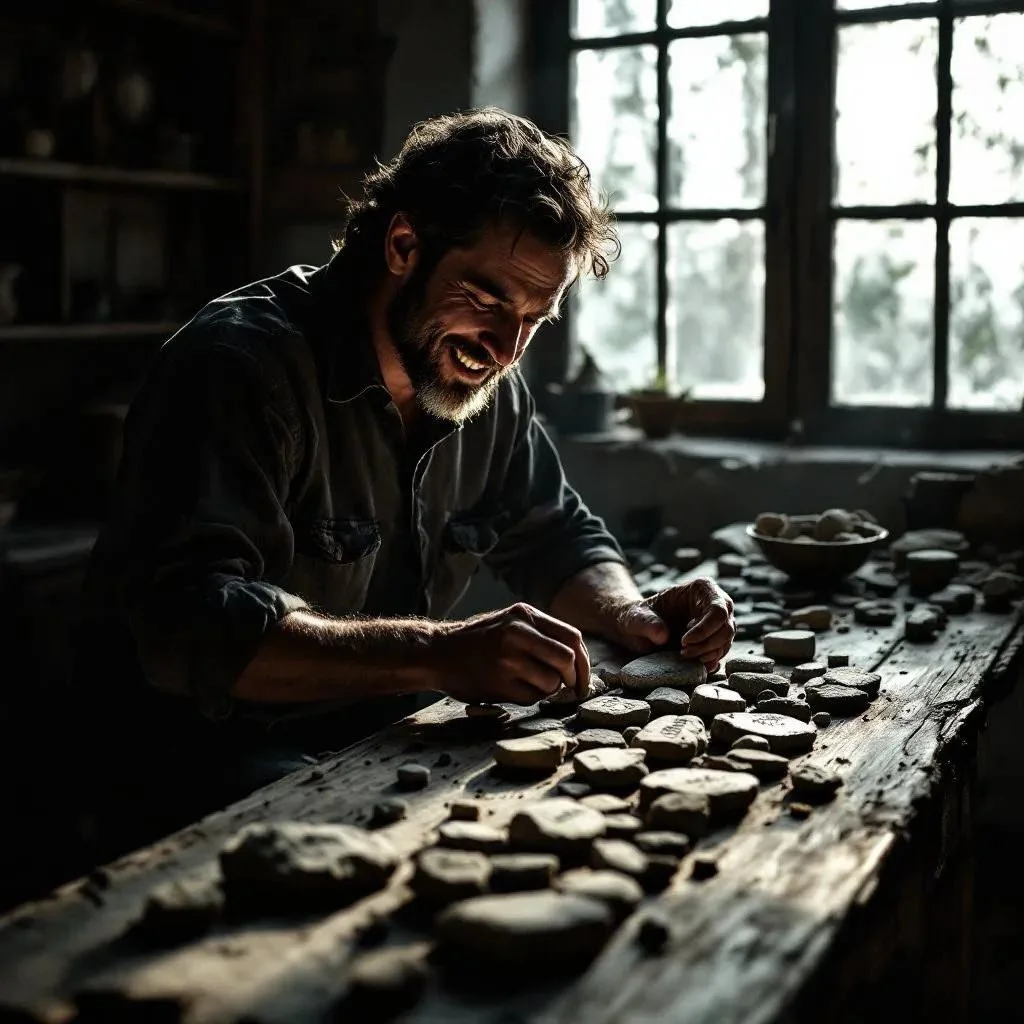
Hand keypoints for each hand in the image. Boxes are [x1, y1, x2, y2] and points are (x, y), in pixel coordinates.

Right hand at [429, 602, 589, 704]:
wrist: (438, 652)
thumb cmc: (480, 641)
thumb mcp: (510, 623)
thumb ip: (541, 634)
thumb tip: (579, 661)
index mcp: (525, 615)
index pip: (573, 637)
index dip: (585, 661)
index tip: (583, 677)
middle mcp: (517, 633)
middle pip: (567, 659)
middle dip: (574, 679)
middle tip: (570, 688)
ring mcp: (507, 658)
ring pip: (552, 682)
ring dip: (550, 690)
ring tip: (532, 684)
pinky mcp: (498, 682)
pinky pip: (532, 697)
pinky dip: (531, 698)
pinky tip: (515, 690)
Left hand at [607, 577, 734, 672]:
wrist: (638, 629)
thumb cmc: (638, 617)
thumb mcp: (636, 618)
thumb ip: (646, 623)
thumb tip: (663, 636)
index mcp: (701, 589)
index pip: (717, 609)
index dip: (705, 629)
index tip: (683, 642)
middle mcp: (715, 603)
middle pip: (727, 628)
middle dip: (706, 645)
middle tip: (683, 653)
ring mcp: (718, 623)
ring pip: (725, 642)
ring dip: (707, 654)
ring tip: (683, 656)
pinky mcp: (715, 640)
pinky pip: (721, 653)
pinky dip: (710, 662)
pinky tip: (694, 664)